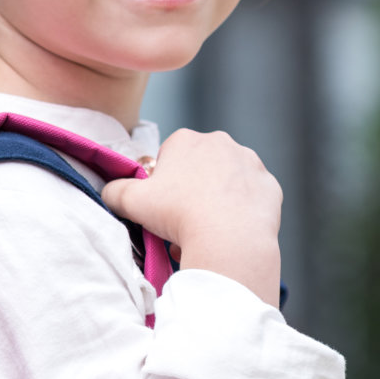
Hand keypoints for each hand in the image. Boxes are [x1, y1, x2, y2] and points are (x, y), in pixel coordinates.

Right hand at [101, 129, 282, 306]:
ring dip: (215, 203)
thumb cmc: (177, 215)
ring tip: (205, 233)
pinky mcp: (270, 185)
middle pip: (199, 169)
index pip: (169, 157)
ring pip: (226, 184)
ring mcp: (250, 162)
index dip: (163, 184)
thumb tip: (109, 192)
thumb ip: (114, 191)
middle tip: (182, 222)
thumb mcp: (130, 202)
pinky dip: (241, 213)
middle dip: (190, 192)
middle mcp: (221, 142)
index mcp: (186, 140)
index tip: (162, 206)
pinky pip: (250, 200)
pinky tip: (230, 232)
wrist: (228, 238)